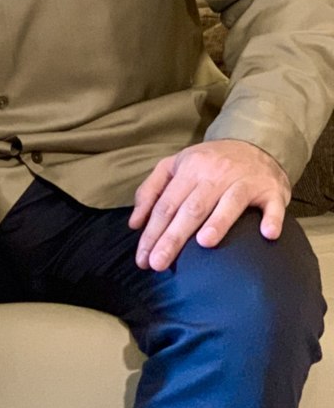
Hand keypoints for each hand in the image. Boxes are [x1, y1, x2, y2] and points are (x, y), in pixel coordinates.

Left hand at [129, 138, 290, 270]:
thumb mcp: (174, 167)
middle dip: (173, 236)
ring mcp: (245, 181)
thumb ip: (150, 191)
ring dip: (218, 222)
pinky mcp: (271, 190)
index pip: (166, 205)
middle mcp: (215, 174)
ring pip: (229, 202)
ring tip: (204, 243)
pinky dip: (271, 219)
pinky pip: (272, 206)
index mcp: (189, 169)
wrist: (254, 144)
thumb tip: (135, 223)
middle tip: (159, 263)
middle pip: (192, 208)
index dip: (152, 232)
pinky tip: (267, 234)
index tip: (143, 259)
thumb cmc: (208, 163)